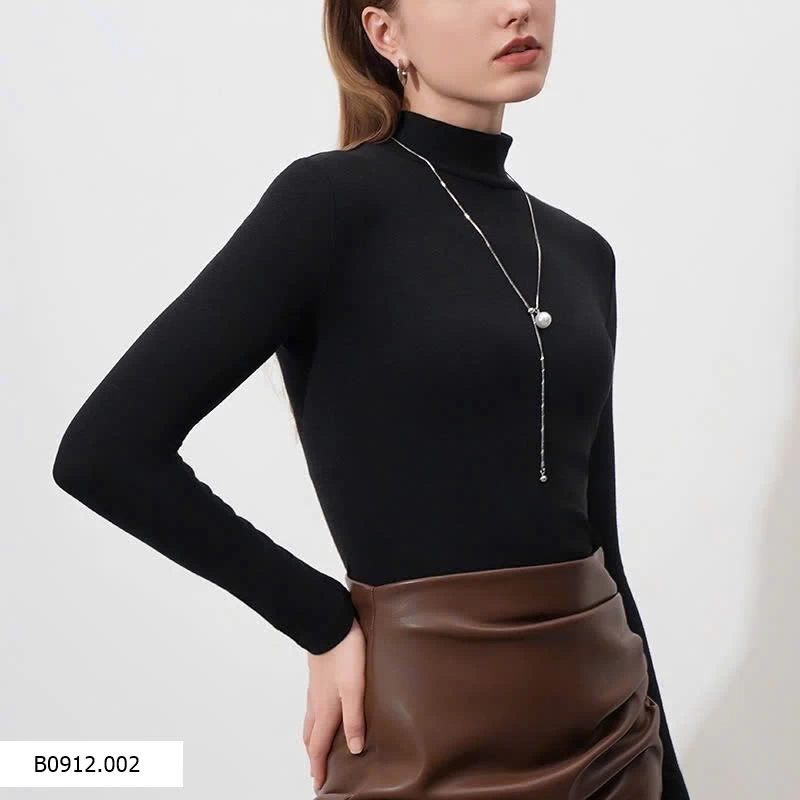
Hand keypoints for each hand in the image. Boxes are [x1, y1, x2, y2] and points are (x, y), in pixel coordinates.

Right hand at [303, 617, 365, 790]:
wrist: (329, 624)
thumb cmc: (344, 654)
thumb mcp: (355, 688)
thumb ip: (354, 718)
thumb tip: (355, 749)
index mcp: (326, 710)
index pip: (318, 746)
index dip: (319, 767)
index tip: (319, 784)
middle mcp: (317, 702)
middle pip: (311, 736)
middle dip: (313, 755)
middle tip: (318, 769)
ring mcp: (315, 688)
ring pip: (310, 720)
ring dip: (313, 737)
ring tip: (319, 745)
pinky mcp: (317, 676)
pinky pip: (313, 705)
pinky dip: (316, 718)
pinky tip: (325, 710)